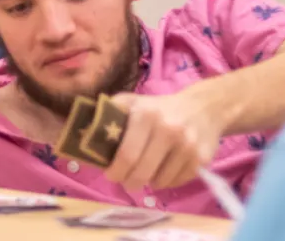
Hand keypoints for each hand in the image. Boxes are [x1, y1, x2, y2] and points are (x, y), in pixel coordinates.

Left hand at [102, 91, 224, 190]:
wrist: (204, 107)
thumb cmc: (159, 108)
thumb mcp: (132, 102)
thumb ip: (108, 115)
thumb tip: (80, 135)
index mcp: (146, 115)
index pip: (126, 154)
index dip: (115, 171)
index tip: (110, 174)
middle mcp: (168, 130)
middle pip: (142, 172)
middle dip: (129, 182)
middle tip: (126, 181)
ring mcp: (187, 146)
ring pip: (159, 181)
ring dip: (148, 182)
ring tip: (146, 171)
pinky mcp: (201, 160)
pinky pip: (176, 182)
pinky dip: (166, 182)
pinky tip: (164, 170)